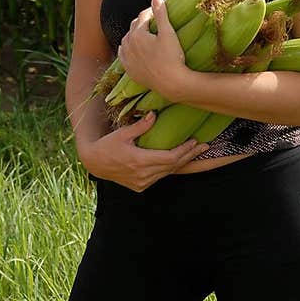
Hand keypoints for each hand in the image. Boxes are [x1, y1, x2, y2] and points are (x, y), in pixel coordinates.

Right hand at [80, 111, 208, 191]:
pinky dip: (170, 169)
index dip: (185, 150)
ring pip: (168, 173)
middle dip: (190, 155)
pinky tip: (179, 161)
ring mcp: (142, 183)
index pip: (170, 158)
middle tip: (205, 146)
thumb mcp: (122, 133)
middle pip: (173, 166)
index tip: (195, 141)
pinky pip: (160, 177)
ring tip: (195, 152)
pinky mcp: (140, 186)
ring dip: (182, 162)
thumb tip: (154, 114)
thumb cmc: (107, 145)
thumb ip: (140, 126)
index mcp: (140, 161)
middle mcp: (143, 175)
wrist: (94, 163)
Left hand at [117, 0, 187, 99]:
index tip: (158, 11)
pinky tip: (131, 48)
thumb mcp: (168, 33)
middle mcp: (128, 45)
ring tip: (143, 34)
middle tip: (153, 21)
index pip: (143, 17)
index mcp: (137, 34)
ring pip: (126, 40)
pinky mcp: (129, 70)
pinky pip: (123, 55)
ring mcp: (127, 58)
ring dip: (133, 35)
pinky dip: (127, 49)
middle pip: (133, 27)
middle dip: (142, 22)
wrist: (171, 82)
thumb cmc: (172, 57)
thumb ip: (161, 14)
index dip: (151, 12)